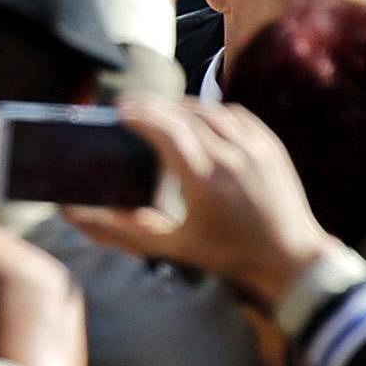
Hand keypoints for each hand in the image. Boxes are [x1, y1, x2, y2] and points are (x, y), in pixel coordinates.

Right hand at [65, 97, 341, 304]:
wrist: (292, 259)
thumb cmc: (228, 254)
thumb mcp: (171, 247)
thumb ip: (121, 230)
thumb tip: (72, 215)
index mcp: (203, 177)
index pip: (164, 127)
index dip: (138, 113)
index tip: (119, 111)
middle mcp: (229, 155)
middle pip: (182, 113)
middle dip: (153, 106)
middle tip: (131, 108)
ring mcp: (254, 146)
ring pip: (208, 109)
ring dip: (180, 107)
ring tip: (161, 113)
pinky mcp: (270, 145)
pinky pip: (234, 113)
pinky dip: (211, 111)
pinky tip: (198, 119)